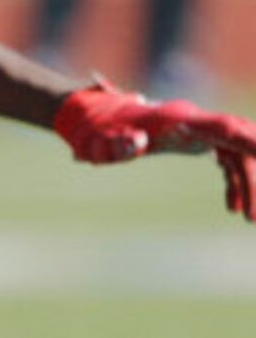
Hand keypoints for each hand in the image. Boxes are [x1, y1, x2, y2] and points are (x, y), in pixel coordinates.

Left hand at [53, 81, 255, 220]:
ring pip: (238, 156)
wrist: (97, 119)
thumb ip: (118, 145)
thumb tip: (136, 143)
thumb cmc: (98, 132)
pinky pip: (227, 161)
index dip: (250, 140)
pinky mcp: (199, 140)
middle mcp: (198, 122)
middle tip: (253, 216)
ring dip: (247, 185)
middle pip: (241, 146)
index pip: (226, 128)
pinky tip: (232, 208)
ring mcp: (201, 131)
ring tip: (249, 219)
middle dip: (253, 178)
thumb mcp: (101, 143)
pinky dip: (233, 182)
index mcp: (181, 120)